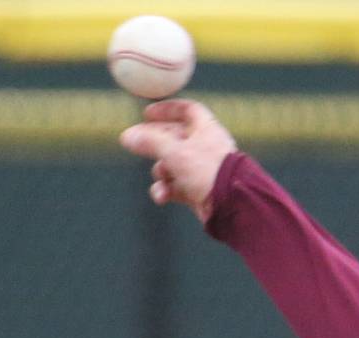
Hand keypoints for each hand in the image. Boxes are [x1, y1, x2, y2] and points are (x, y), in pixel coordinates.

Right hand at [119, 99, 237, 221]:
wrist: (232, 206)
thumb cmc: (208, 171)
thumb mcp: (175, 152)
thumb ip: (150, 142)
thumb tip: (126, 136)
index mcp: (208, 130)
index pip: (188, 111)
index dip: (167, 109)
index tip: (147, 113)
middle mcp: (206, 148)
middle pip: (174, 139)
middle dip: (154, 143)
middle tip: (133, 143)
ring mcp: (202, 170)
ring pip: (172, 165)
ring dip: (161, 172)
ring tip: (161, 177)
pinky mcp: (199, 191)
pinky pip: (176, 187)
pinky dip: (167, 190)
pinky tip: (162, 196)